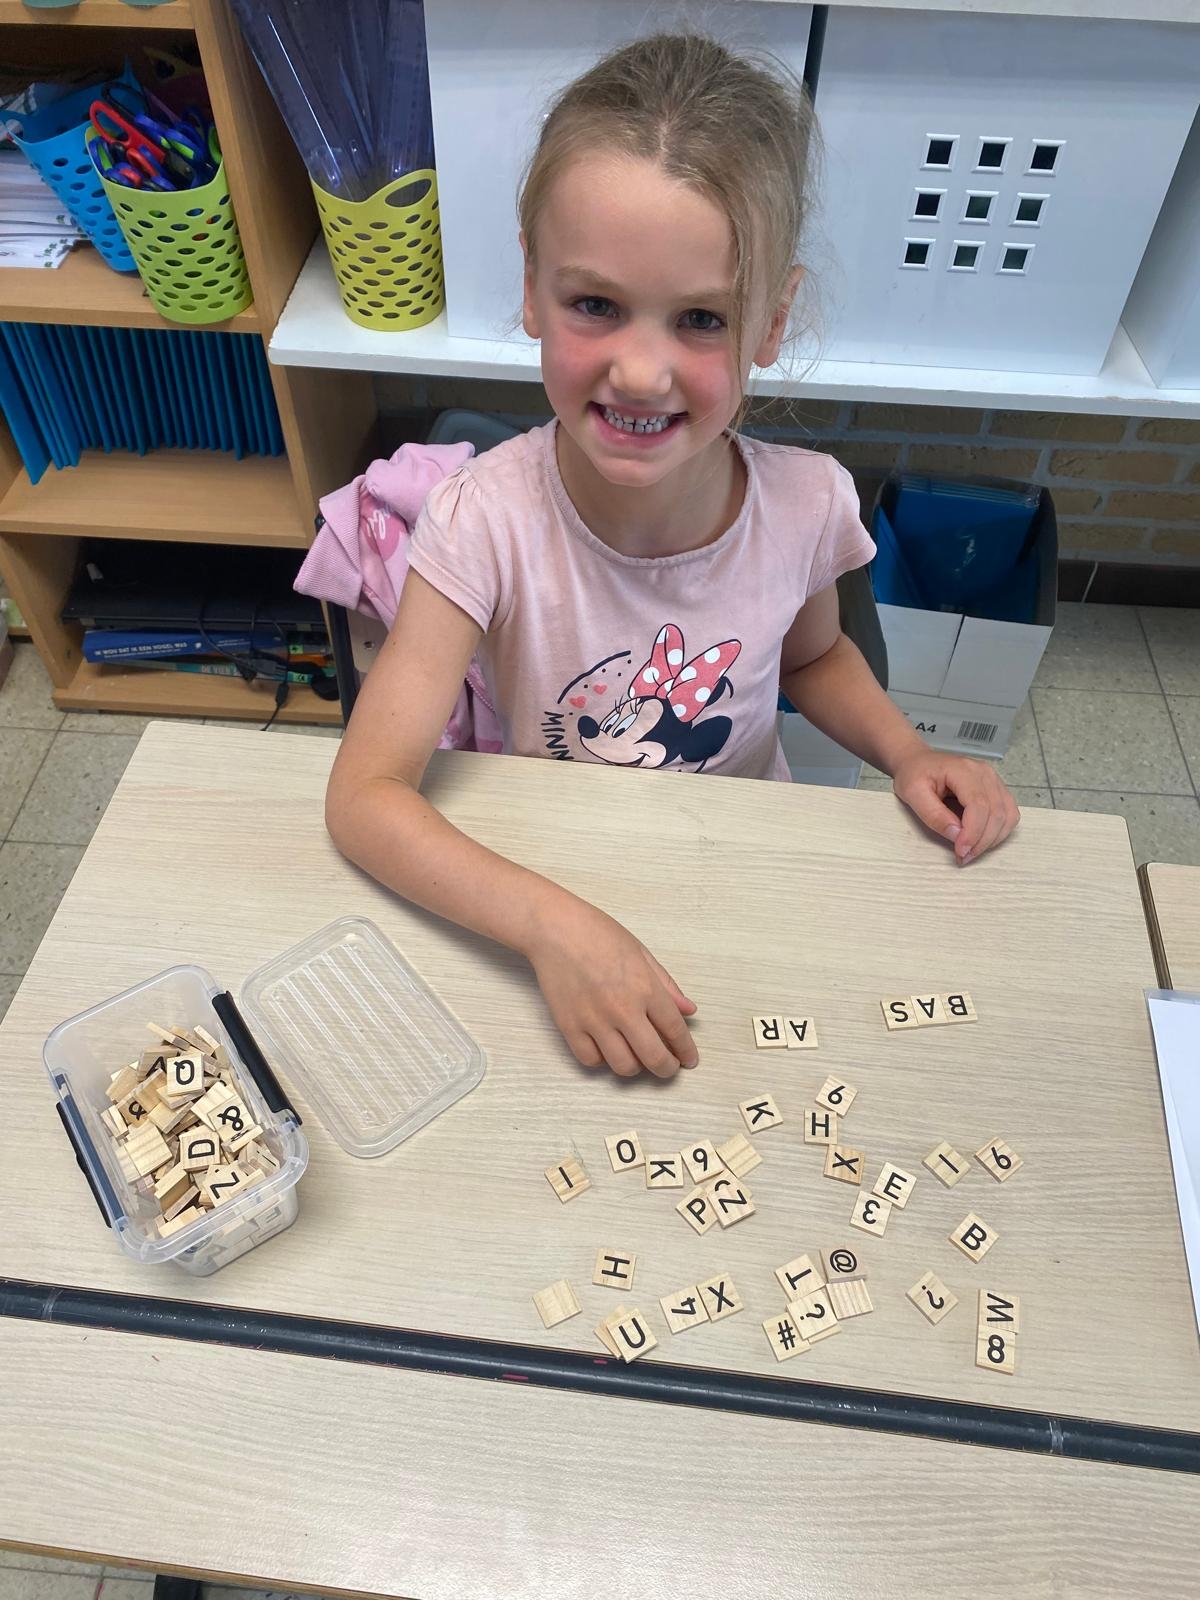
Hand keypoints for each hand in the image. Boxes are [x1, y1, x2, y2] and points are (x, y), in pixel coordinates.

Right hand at [526, 899, 697, 1077]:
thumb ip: (666, 986)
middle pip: (654, 1058)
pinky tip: (606, 1048)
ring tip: (636, 1055)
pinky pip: (591, 1060)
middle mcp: (623, 1009)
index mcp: (645, 988)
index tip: (688, 1059)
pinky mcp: (569, 1026)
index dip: (685, 1051)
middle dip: (667, 1068)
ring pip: (623, 1066)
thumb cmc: (598, 934)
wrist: (555, 929)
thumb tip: (688, 1011)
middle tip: (668, 1067)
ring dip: (635, 1066)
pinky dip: (602, 1060)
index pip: (675, 1031)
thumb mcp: (641, 953)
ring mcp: (594, 1020)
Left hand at [891, 748, 1019, 864]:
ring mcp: (994, 780)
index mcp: (964, 770)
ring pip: (1008, 816)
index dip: (973, 833)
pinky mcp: (997, 790)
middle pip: (997, 813)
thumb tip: (956, 835)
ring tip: (970, 851)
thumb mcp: (913, 793)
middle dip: (982, 841)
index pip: (979, 805)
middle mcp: (985, 773)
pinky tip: (981, 839)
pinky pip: (1009, 814)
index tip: (960, 852)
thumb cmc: (914, 774)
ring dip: (992, 839)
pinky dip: (998, 831)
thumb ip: (933, 815)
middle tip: (963, 857)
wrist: (918, 761)